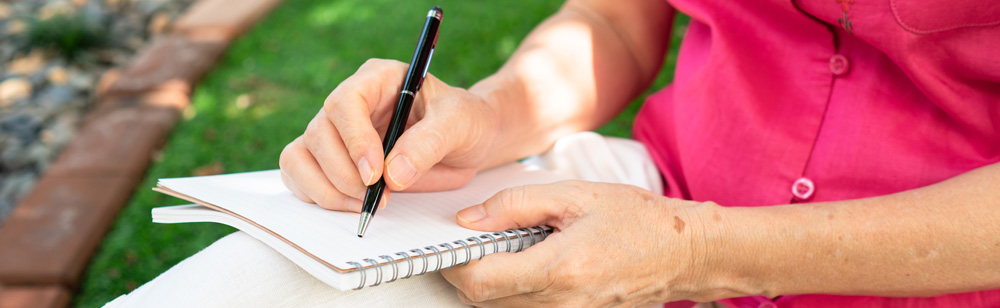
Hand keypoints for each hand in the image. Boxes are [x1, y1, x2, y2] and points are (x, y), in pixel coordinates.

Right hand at [278, 59, 499, 211]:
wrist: (467, 143)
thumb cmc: (464, 122)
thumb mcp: (459, 123)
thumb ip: (429, 142)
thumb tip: (393, 173)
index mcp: (378, 79)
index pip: (345, 102)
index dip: (353, 139)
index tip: (374, 173)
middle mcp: (349, 104)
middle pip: (319, 133)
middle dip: (344, 173)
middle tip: (378, 197)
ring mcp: (335, 133)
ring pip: (301, 156)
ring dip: (327, 189)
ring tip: (367, 204)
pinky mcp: (330, 161)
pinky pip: (300, 176)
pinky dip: (318, 196)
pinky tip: (351, 205)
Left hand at [440, 180, 722, 306]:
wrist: (685, 254)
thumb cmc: (638, 220)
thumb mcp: (575, 195)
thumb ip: (515, 205)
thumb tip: (469, 220)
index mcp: (559, 269)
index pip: (480, 280)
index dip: (455, 262)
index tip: (452, 241)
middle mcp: (560, 304)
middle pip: (483, 301)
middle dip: (467, 272)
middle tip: (474, 240)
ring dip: (490, 281)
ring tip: (507, 248)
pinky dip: (514, 291)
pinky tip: (529, 264)